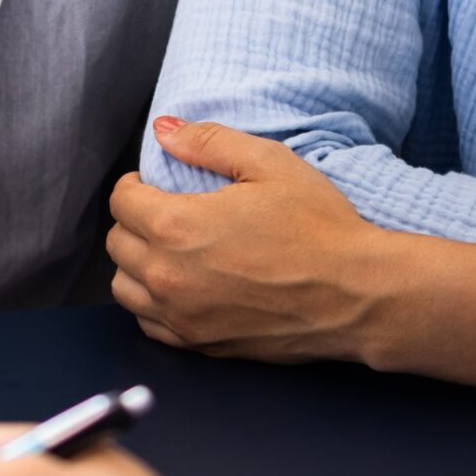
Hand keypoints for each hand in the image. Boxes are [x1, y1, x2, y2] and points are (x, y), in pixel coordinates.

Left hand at [108, 119, 475, 387]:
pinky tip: (182, 285)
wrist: (357, 293)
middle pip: (118, 244)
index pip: (122, 201)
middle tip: (164, 210)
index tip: (153, 182)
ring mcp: (182, 316)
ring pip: (125, 288)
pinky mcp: (200, 345)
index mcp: (177, 226)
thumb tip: (165, 130)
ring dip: (137, 264)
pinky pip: (149, 324)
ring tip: (169, 249)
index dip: (135, 184)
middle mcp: (168, 276)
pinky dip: (153, 303)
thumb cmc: (319, 226)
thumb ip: (209, 141)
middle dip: (135, 220)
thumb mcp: (269, 163)